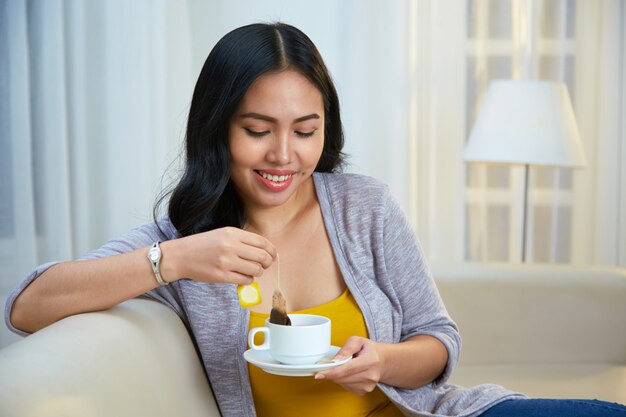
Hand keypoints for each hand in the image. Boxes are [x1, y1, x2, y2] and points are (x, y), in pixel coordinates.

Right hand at [161, 227, 276, 284]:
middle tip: (265, 265)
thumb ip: (242, 240)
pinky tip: (242, 276)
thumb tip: (264, 250)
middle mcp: (231, 246)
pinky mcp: (222, 276)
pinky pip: (245, 280)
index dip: (272, 250)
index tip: (273, 255)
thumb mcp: (223, 234)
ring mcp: (226, 262)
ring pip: (256, 270)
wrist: (182, 256)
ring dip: (258, 272)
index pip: (262, 242)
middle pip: (262, 256)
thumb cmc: (203, 245)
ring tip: (251, 271)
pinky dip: (248, 280)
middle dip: (268, 262)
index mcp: (232, 233)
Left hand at [314, 336, 383, 394]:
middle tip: (327, 366)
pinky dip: (343, 380)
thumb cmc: (369, 350)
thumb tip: (335, 361)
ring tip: (345, 366)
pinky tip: (349, 373)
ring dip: (338, 376)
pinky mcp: (364, 391)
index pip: (347, 369)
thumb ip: (346, 349)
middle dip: (332, 372)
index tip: (319, 374)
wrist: (383, 361)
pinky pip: (346, 387)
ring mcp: (368, 386)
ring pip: (342, 383)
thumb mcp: (358, 341)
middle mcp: (370, 375)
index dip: (331, 372)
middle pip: (343, 378)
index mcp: (370, 360)